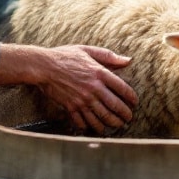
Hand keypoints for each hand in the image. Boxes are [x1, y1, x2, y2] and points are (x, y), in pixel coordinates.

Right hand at [0, 43, 137, 134]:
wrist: (43, 66)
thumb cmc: (65, 56)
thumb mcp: (87, 50)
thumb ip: (108, 56)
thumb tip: (128, 60)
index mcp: (99, 73)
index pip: (122, 89)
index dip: (131, 98)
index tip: (134, 103)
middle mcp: (93, 88)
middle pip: (115, 106)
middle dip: (124, 115)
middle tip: (128, 119)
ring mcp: (82, 99)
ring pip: (101, 117)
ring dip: (111, 124)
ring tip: (116, 126)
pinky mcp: (71, 107)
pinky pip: (84, 121)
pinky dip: (90, 127)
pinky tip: (96, 128)